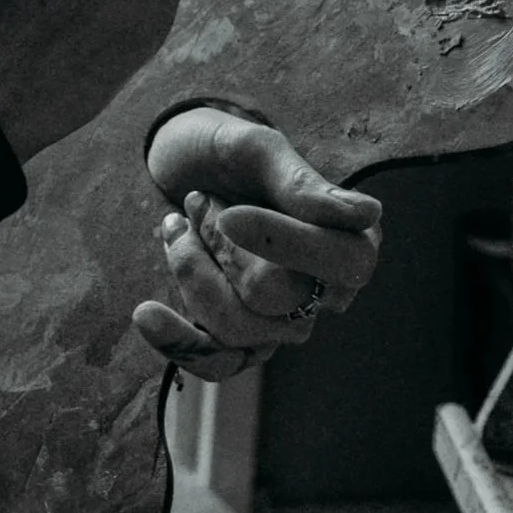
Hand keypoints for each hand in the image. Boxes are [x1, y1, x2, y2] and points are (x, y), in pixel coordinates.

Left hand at [133, 107, 382, 380]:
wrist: (180, 167)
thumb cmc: (224, 150)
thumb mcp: (256, 149)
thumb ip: (300, 182)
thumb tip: (365, 216)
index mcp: (352, 237)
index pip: (341, 262)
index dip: (282, 241)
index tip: (228, 215)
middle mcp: (326, 288)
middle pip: (278, 297)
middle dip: (219, 246)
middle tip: (198, 201)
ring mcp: (282, 320)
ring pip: (238, 329)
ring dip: (190, 270)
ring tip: (175, 225)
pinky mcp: (239, 338)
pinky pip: (217, 363)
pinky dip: (176, 340)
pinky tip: (146, 312)